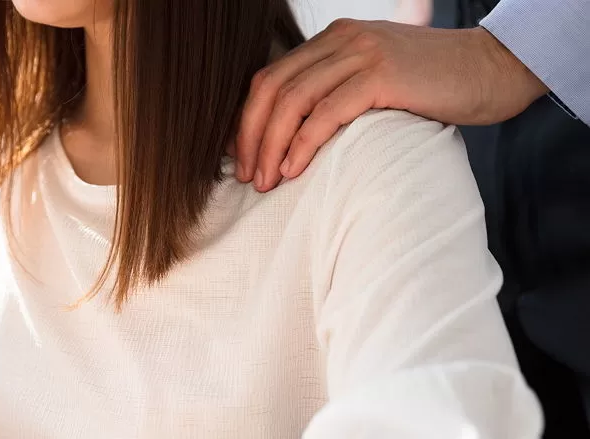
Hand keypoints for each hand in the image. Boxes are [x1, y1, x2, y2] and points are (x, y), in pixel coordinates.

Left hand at [234, 20, 548, 191]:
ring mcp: (361, 53)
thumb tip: (297, 137)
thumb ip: (337, 93)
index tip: (241, 157)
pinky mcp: (381, 75)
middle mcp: (341, 40)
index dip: (248, 120)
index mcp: (333, 40)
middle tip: (246, 175)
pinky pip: (326, 112)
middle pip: (272, 87)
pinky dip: (303, 144)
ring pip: (292, 100)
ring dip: (271, 145)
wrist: (492, 68)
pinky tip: (293, 170)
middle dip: (251, 136)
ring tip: (264, 182)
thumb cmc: (433, 87)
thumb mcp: (375, 81)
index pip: (271, 78)